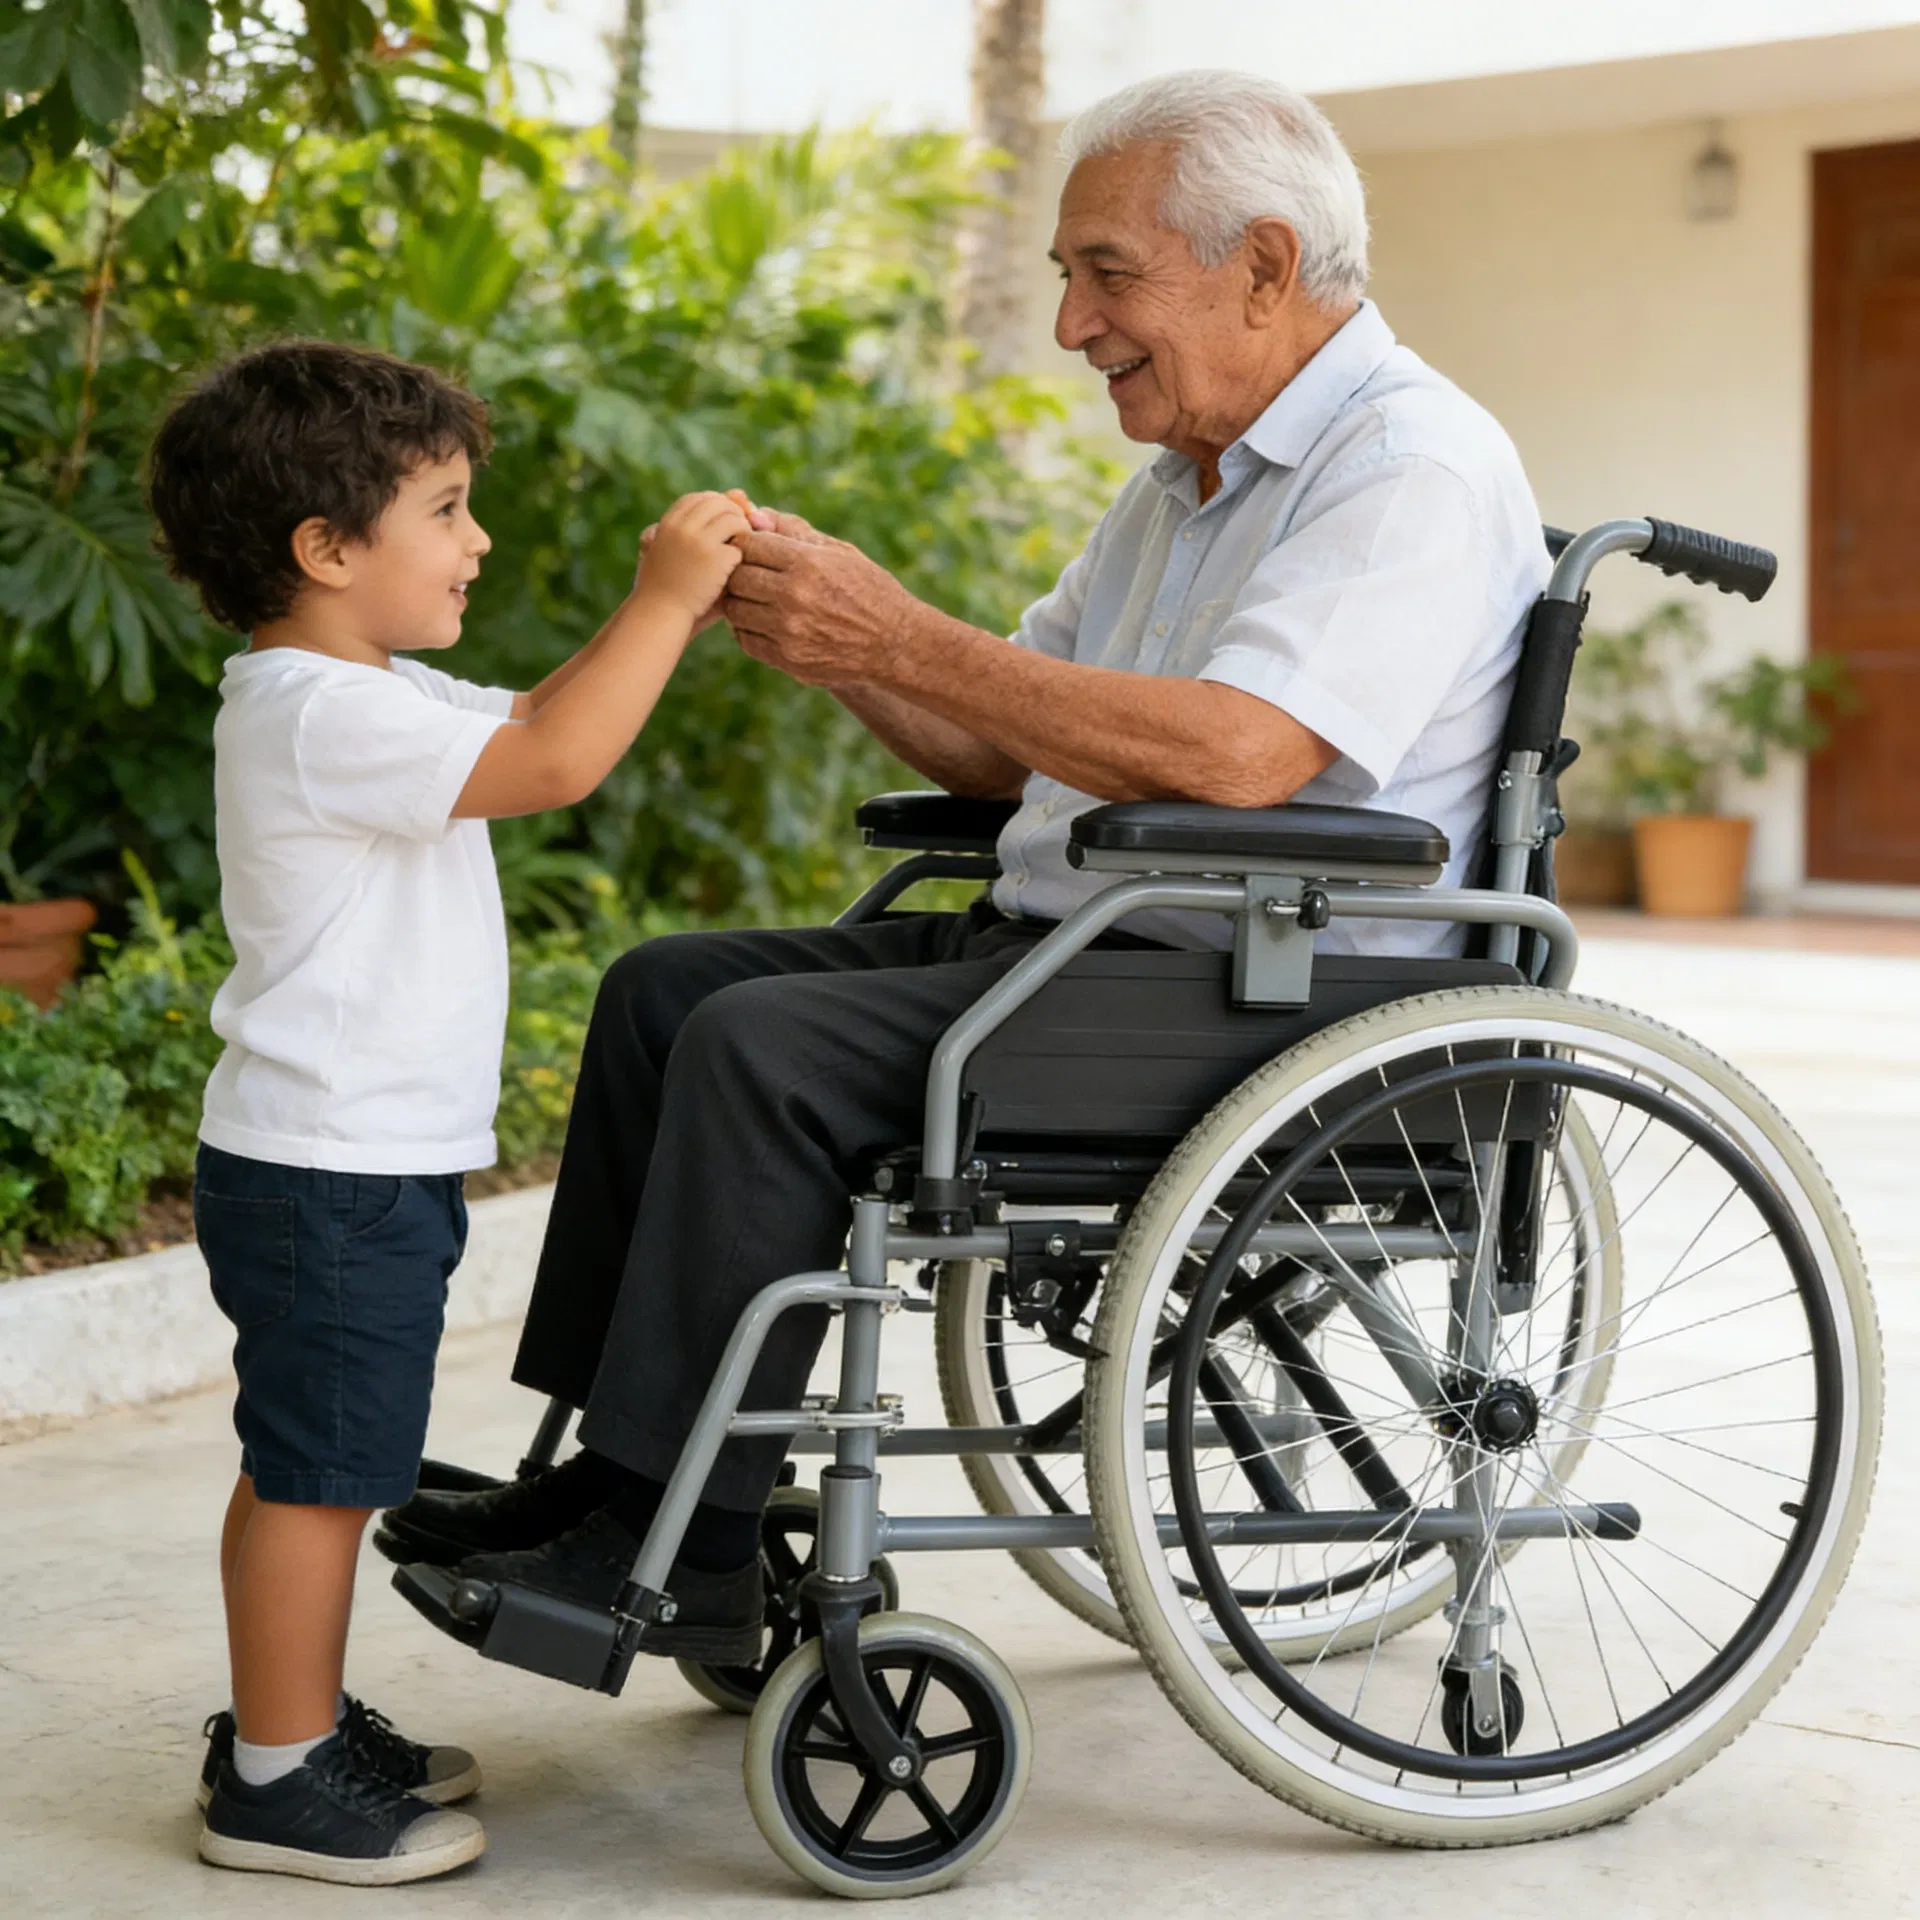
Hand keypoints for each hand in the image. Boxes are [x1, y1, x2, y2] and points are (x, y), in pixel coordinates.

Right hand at [633, 491, 751, 623]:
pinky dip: (741, 559)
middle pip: (721, 503)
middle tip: (735, 542)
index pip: (700, 498)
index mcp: (668, 522)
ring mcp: (699, 541)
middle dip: (733, 518)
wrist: (659, 616)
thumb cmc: (667, 587)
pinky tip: (734, 574)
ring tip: (736, 556)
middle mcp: (683, 525)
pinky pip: (740, 546)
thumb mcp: (674, 549)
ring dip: (742, 535)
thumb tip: (741, 492)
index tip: (719, 530)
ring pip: (734, 519)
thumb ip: (704, 523)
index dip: (715, 510)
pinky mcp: (715, 559)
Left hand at [722, 525, 920, 686]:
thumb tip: (754, 514)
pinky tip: (766, 623)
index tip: (755, 550)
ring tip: (759, 599)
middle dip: (739, 572)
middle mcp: (793, 597)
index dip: (747, 544)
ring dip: (741, 603)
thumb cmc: (868, 590)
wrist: (896, 644)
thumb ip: (794, 531)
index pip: (748, 544)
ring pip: (735, 610)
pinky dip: (748, 630)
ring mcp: (788, 631)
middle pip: (735, 577)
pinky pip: (746, 641)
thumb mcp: (839, 551)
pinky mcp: (788, 659)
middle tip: (753, 575)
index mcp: (806, 563)